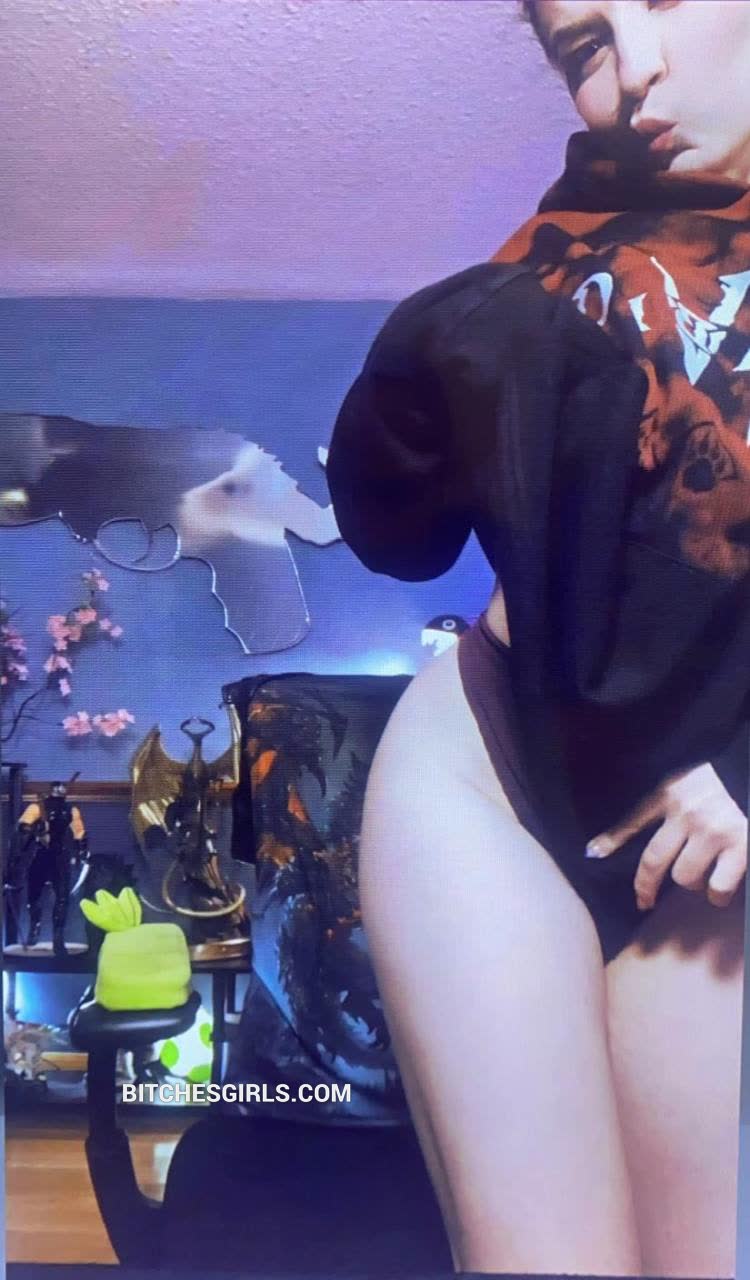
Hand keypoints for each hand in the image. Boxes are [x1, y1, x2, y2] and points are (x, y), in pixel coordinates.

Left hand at [585, 763, 746, 909]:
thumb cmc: (720, 778)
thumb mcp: (679, 783)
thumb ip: (647, 812)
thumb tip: (594, 849)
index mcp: (670, 792)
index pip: (632, 821)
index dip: (611, 842)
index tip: (595, 856)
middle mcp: (688, 812)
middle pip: (654, 861)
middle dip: (647, 885)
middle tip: (647, 898)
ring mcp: (714, 830)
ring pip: (685, 877)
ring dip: (692, 883)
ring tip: (702, 875)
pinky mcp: (741, 845)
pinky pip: (718, 887)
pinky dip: (718, 894)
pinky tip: (720, 888)